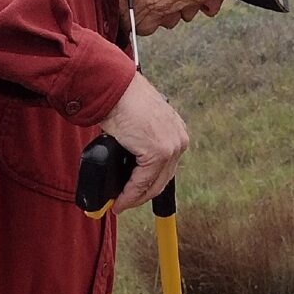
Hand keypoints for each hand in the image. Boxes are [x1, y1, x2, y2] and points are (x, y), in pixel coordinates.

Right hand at [98, 72, 188, 211]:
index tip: (134, 195)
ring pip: (153, 185)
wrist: (114, 88)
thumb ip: (142, 142)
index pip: (166, 168)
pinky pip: (141, 182)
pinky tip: (119, 201)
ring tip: (120, 205)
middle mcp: (179, 139)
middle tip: (124, 203)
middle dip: (141, 195)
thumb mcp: (140, 122)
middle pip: (162, 179)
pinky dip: (129, 194)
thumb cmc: (121, 100)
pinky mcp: (157, 153)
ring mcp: (171, 147)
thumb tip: (130, 163)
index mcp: (177, 132)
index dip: (149, 185)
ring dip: (134, 198)